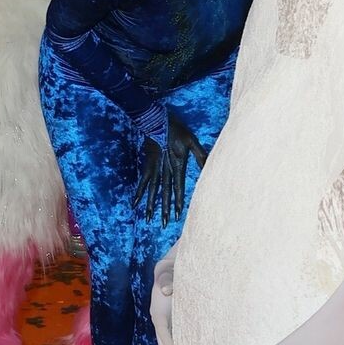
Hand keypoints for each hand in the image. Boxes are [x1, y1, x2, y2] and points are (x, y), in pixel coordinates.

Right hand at [134, 108, 208, 224]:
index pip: (178, 187)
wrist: (157, 120)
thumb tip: (208, 166)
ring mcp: (154, 168)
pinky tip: (135, 203)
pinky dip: (139, 193)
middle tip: (164, 224)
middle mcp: (164, 170)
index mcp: (176, 165)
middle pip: (165, 193)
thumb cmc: (177, 129)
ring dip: (151, 205)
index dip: (177, 201)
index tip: (177, 214)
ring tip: (149, 219)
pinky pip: (143, 182)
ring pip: (152, 190)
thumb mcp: (192, 140)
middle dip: (165, 209)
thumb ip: (200, 155)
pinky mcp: (147, 165)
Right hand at [151, 250, 175, 344]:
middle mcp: (161, 321)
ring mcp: (169, 324)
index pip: (161, 328)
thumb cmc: (168, 274)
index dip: (165, 340)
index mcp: (158, 312)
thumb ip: (166, 280)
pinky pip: (179, 337)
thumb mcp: (166, 275)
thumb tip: (168, 290)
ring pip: (170, 342)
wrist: (171, 272)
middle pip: (163, 340)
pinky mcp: (177, 324)